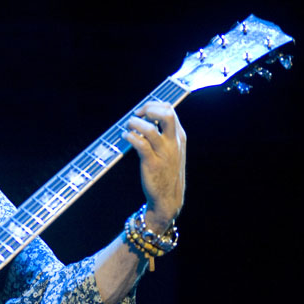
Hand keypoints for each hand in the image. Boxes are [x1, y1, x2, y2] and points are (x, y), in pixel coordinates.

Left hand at [123, 102, 186, 230]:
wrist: (168, 198)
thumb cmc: (166, 171)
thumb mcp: (172, 150)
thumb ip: (165, 134)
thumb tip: (148, 117)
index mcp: (179, 137)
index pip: (170, 110)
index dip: (153, 105)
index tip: (142, 111)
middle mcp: (173, 142)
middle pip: (166, 114)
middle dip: (149, 109)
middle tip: (137, 115)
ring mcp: (163, 153)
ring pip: (149, 129)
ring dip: (134, 123)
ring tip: (127, 127)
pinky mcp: (152, 163)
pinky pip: (140, 144)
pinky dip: (130, 137)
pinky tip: (125, 137)